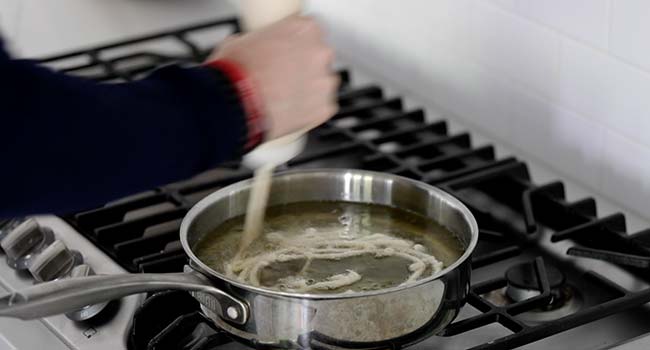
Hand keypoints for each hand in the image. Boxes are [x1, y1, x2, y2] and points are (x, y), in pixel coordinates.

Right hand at [211, 16, 338, 139]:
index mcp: (304, 29)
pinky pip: (322, 107)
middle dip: (304, 67)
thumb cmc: (238, 73)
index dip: (296, 45)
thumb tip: (251, 48)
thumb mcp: (241, 41)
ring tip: (286, 96)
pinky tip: (291, 110)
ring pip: (323, 83)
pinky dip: (310, 110)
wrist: (238, 103)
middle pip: (319, 56)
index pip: (309, 31)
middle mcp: (320, 52)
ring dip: (309, 88)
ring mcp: (324, 81)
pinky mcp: (324, 107)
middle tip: (284, 76)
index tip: (288, 53)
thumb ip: (258, 40)